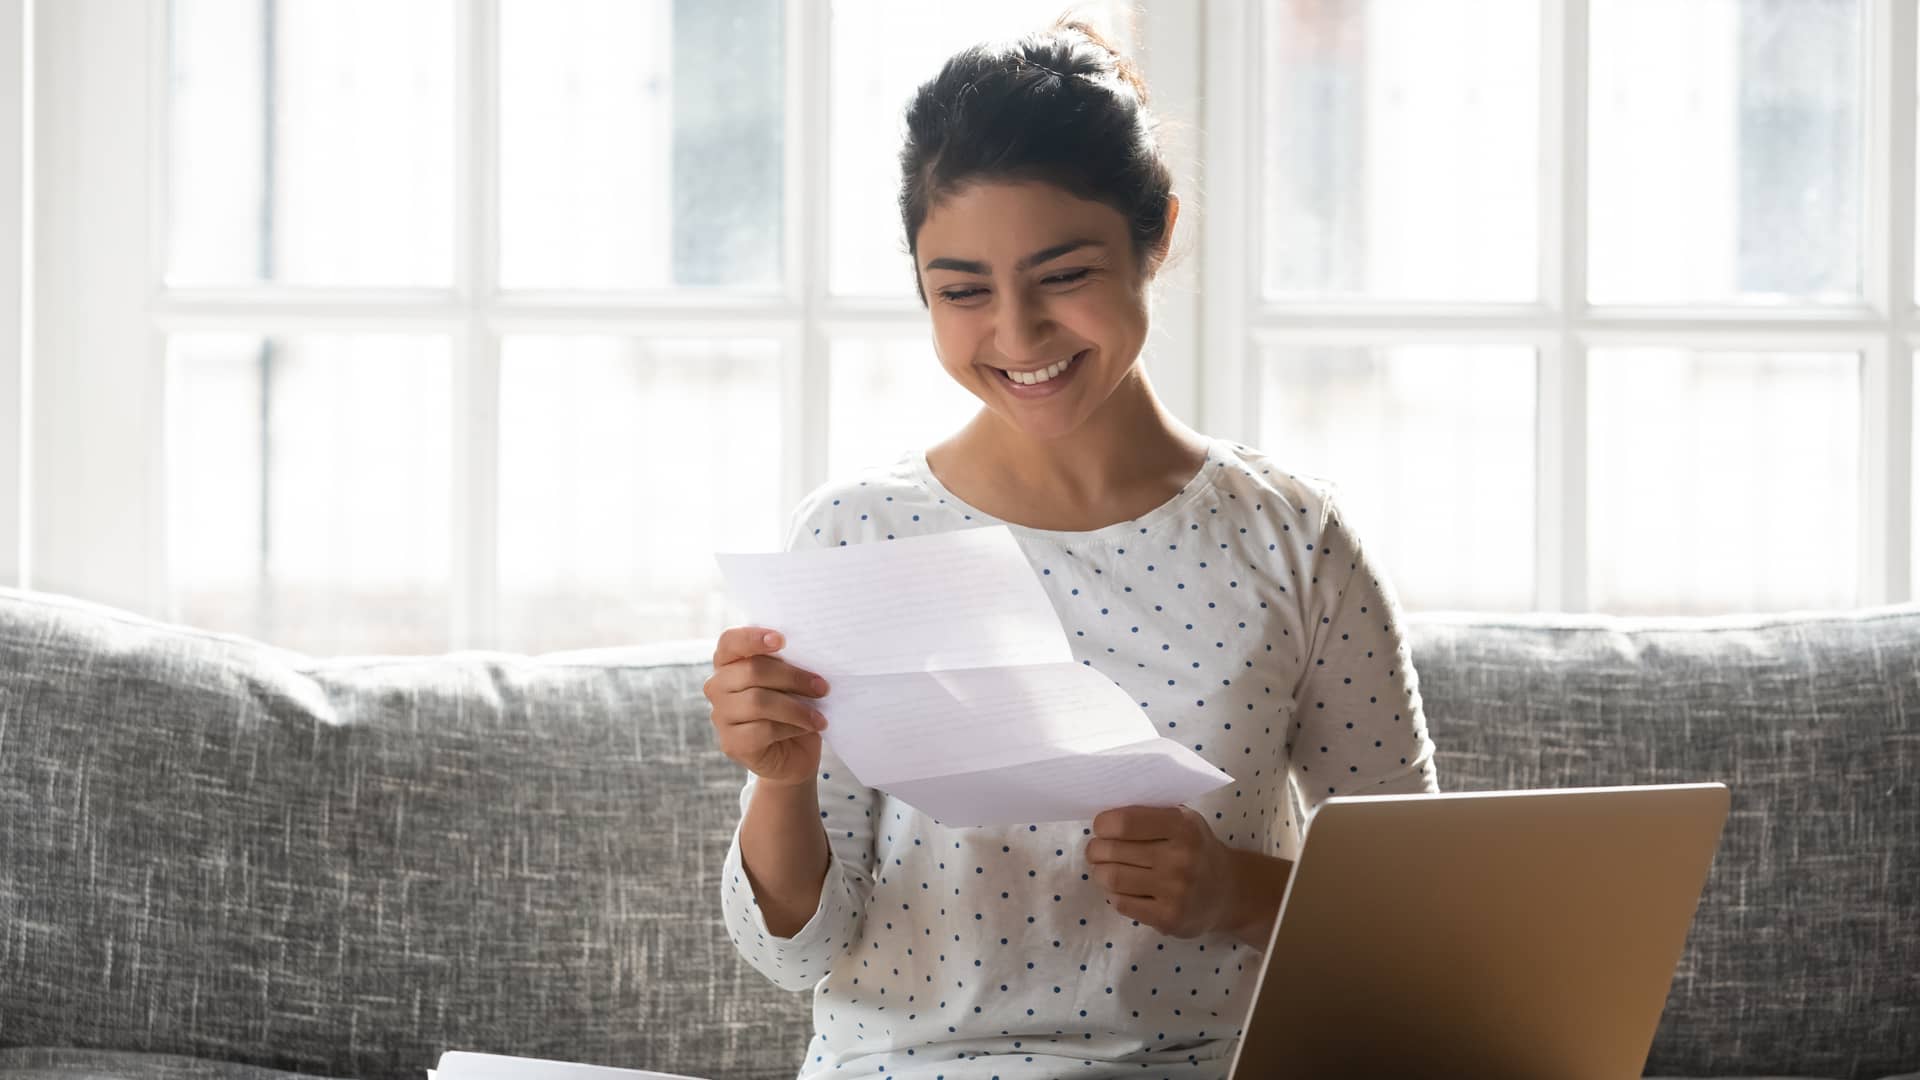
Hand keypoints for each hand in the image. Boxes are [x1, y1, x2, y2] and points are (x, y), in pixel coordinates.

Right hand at [704, 626, 830, 787]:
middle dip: (793, 677)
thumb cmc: (793, 707)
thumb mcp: (791, 681)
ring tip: (819, 715)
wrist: (795, 754)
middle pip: (752, 671)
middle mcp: (717, 686)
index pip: (730, 641)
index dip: (753, 638)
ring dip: (796, 708)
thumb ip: (788, 663)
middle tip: (822, 687)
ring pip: (758, 702)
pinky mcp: (732, 743)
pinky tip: (806, 728)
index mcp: (729, 662)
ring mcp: (721, 716)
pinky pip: (762, 730)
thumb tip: (809, 651)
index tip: (782, 640)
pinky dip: (791, 728)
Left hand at [1086, 805, 1236, 938]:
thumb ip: (1150, 814)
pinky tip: (1123, 889)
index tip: (1101, 828)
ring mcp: (1176, 891)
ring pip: (1112, 878)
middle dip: (1096, 850)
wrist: (1229, 892)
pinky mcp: (1168, 918)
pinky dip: (1114, 895)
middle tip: (1097, 851)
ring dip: (1100, 873)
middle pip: (1112, 851)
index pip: (1124, 822)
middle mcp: (1181, 858)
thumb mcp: (1183, 821)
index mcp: (1183, 826)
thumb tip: (1103, 817)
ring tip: (1106, 869)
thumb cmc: (1196, 849)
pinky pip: (1122, 903)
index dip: (1103, 824)